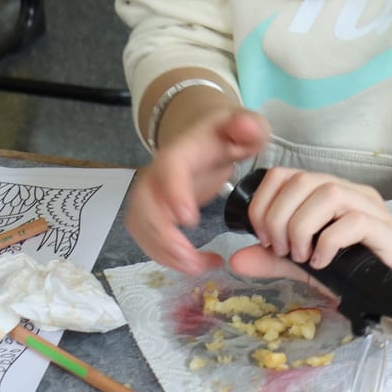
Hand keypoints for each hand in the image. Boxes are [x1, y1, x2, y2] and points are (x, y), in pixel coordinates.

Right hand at [127, 105, 268, 273]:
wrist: (204, 138)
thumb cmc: (227, 134)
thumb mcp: (245, 124)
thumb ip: (249, 125)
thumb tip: (243, 126)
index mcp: (181, 151)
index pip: (169, 169)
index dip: (174, 193)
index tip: (189, 219)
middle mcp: (157, 174)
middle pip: (146, 206)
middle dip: (165, 237)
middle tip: (195, 260)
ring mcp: (150, 195)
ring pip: (143, 228)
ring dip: (166, 254)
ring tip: (201, 267)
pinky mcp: (150, 214)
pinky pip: (149, 240)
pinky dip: (168, 258)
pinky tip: (198, 265)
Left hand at [224, 167, 391, 284]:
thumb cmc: (352, 270)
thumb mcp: (303, 264)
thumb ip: (272, 259)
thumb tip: (236, 259)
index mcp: (325, 192)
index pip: (285, 174)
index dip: (264, 201)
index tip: (263, 236)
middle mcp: (347, 192)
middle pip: (303, 181)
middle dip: (279, 217)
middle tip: (280, 249)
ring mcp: (369, 207)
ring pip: (328, 195)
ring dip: (302, 227)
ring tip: (300, 255)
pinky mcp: (385, 230)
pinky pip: (354, 222)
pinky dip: (328, 243)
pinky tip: (322, 262)